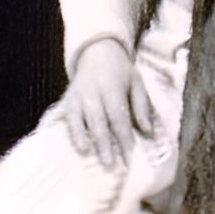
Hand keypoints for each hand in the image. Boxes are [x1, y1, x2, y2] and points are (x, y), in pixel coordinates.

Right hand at [60, 38, 135, 171]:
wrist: (96, 49)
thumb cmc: (120, 70)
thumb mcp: (137, 82)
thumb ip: (142, 106)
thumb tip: (147, 132)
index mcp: (112, 87)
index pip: (118, 117)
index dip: (124, 139)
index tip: (130, 160)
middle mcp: (93, 91)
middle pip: (98, 119)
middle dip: (103, 143)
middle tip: (109, 165)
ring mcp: (78, 94)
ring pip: (79, 117)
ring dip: (83, 136)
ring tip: (87, 154)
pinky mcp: (68, 97)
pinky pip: (67, 114)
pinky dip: (70, 129)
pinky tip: (76, 145)